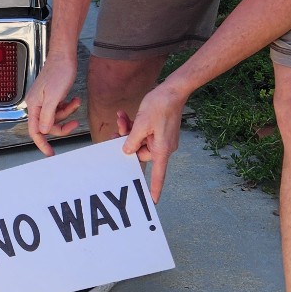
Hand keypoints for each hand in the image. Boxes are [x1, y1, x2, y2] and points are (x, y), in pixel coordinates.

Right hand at [25, 53, 82, 156]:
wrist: (64, 56)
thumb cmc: (59, 72)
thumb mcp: (54, 96)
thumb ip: (48, 115)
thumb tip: (43, 131)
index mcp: (34, 105)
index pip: (34, 131)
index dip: (42, 144)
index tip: (50, 153)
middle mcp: (37, 104)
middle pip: (48, 125)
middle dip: (62, 126)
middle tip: (75, 124)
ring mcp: (44, 100)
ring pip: (56, 117)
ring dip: (68, 113)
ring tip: (75, 102)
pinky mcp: (52, 96)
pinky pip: (59, 108)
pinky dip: (68, 106)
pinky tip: (74, 99)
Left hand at [121, 81, 185, 201]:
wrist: (173, 90)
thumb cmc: (160, 106)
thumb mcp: (141, 124)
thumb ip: (132, 140)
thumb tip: (127, 152)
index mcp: (161, 149)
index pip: (158, 174)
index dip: (155, 188)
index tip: (153, 201)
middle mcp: (163, 147)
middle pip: (139, 152)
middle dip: (127, 141)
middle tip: (117, 128)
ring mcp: (162, 138)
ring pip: (139, 141)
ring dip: (128, 131)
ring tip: (121, 117)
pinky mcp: (159, 130)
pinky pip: (144, 133)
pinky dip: (134, 126)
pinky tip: (124, 115)